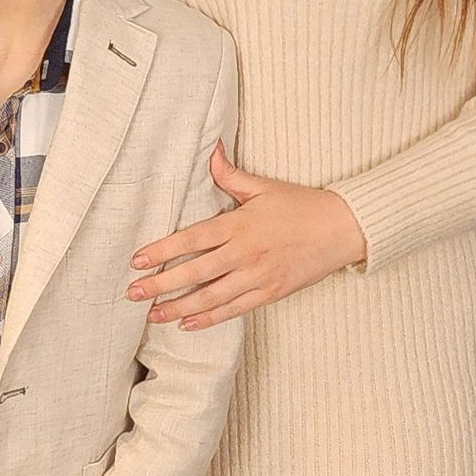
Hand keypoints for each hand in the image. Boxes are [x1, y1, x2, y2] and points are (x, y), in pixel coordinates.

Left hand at [125, 145, 367, 328]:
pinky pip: (234, 309)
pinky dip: (210, 319)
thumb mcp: (264, 186)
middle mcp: (244, 254)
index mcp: (239, 225)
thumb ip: (230, 174)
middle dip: (161, 285)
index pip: (191, 239)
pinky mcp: (270, 293)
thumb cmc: (302, 205)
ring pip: (211, 297)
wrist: (342, 229)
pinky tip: (188, 324)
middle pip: (195, 272)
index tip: (137, 261)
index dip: (162, 251)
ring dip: (179, 308)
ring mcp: (257, 277)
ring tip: (153, 315)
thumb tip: (210, 151)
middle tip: (132, 294)